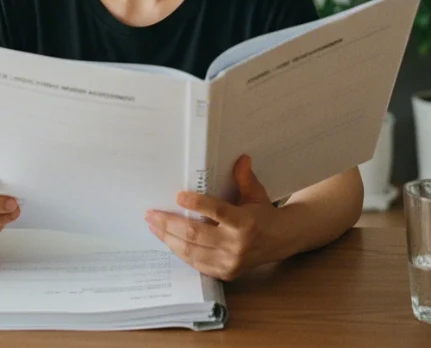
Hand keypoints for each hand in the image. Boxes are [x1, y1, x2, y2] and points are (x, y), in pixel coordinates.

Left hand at [145, 155, 285, 280]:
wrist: (280, 242)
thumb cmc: (263, 213)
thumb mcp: (256, 193)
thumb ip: (245, 177)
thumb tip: (240, 158)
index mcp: (246, 223)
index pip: (218, 212)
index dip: (197, 204)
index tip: (177, 195)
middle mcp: (237, 245)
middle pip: (196, 234)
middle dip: (169, 224)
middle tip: (150, 213)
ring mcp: (230, 262)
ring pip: (191, 251)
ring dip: (168, 238)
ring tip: (152, 225)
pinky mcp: (225, 273)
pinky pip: (195, 263)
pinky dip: (179, 251)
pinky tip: (167, 239)